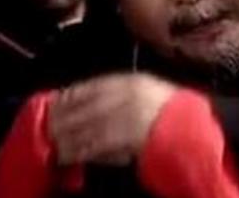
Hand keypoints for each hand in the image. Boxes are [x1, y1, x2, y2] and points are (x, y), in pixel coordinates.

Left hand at [49, 73, 177, 165]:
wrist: (192, 130)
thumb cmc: (167, 113)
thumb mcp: (143, 93)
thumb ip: (116, 97)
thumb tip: (81, 104)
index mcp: (128, 82)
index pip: (90, 87)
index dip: (68, 97)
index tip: (52, 104)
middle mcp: (126, 95)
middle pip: (84, 106)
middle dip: (62, 118)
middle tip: (46, 128)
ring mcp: (128, 115)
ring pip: (88, 126)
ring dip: (67, 137)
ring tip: (53, 146)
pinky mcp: (130, 136)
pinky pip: (98, 144)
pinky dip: (80, 150)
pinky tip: (68, 155)